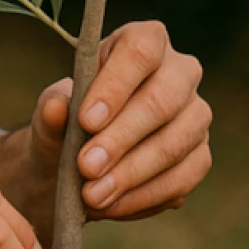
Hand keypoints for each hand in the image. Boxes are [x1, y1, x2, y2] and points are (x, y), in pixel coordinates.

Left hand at [33, 21, 212, 220]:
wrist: (77, 161)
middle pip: (162, 100)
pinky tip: (112, 206)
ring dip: (132, 173)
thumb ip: (51, 110)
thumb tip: (57, 108)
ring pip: (175, 143)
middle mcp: (180, 72)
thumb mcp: (49, 114)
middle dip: (121, 138)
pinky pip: (183, 177)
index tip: (85, 120)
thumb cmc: (66, 123)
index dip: (115, 85)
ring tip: (92, 195)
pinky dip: (144, 196)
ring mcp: (195, 114)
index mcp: (143, 42)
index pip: (140, 51)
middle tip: (86, 167)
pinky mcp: (200, 155)